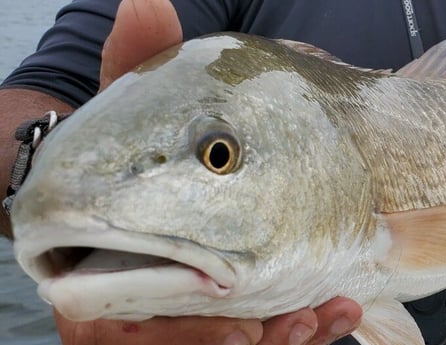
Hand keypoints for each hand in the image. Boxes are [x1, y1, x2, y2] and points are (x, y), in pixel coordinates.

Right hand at [54, 1, 362, 343]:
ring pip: (231, 344)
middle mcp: (138, 306)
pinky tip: (339, 309)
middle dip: (252, 339)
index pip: (129, 329)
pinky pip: (263, 335)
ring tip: (331, 315)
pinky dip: (300, 328)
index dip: (187, 329)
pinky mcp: (233, 310)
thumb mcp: (137, 109)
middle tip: (303, 323)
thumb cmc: (138, 148)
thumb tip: (145, 3)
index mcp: (98, 278)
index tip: (241, 320)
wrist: (163, 170)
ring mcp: (188, 310)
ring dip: (284, 336)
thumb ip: (134, 68)